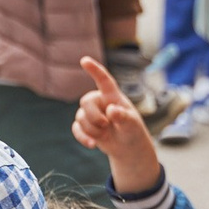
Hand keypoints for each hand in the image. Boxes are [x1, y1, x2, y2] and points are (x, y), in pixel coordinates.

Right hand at [72, 58, 161, 191]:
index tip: (84, 60)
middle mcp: (100, 102)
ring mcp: (91, 114)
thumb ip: (123, 116)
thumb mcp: (132, 124)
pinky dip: (83, 137)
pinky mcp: (85, 126)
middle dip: (93, 116)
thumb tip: (111, 110)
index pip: (104, 81)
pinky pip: (76, 128)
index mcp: (113, 96)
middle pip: (86, 101)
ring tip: (105, 134)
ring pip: (80, 117)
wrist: (128, 147)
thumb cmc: (132, 131)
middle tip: (105, 125)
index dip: (94, 70)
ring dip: (92, 130)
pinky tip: (92, 144)